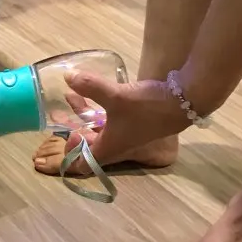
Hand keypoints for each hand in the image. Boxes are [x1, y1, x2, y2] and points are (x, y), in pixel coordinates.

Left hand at [61, 71, 193, 169]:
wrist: (183, 101)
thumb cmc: (147, 107)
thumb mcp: (116, 95)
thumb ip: (90, 87)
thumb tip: (67, 76)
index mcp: (108, 148)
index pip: (82, 164)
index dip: (70, 155)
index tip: (68, 134)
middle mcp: (114, 145)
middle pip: (86, 146)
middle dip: (72, 132)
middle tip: (59, 116)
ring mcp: (123, 133)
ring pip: (96, 129)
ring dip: (81, 116)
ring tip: (68, 96)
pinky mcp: (131, 121)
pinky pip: (106, 119)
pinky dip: (96, 108)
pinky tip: (90, 91)